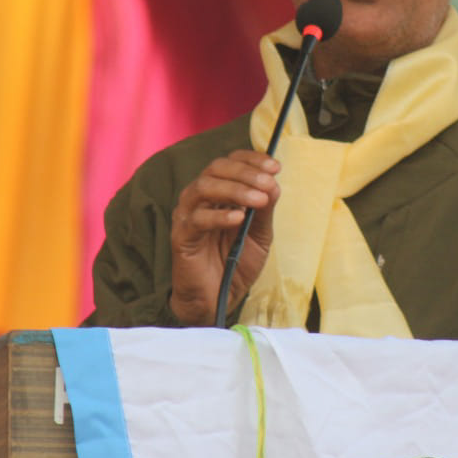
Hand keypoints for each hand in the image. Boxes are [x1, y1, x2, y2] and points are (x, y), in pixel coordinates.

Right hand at [168, 150, 279, 325]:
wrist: (218, 298)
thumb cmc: (237, 263)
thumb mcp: (259, 234)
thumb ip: (264, 209)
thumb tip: (274, 184)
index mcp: (218, 192)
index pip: (230, 162)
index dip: (252, 160)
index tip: (276, 167)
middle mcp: (199, 198)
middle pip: (216, 168)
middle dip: (246, 172)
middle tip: (268, 183)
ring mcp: (187, 215)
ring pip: (204, 187)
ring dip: (235, 190)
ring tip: (258, 200)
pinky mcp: (181, 236)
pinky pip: (197, 219)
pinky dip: (219, 216)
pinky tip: (239, 218)